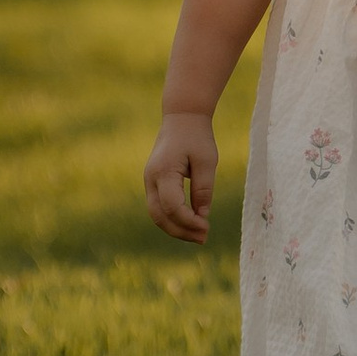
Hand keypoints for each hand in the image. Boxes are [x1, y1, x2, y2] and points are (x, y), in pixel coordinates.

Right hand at [145, 109, 217, 242]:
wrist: (182, 117)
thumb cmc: (197, 137)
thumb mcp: (207, 161)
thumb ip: (204, 189)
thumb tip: (202, 216)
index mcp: (163, 171)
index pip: (173, 207)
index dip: (189, 221)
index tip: (207, 227)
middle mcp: (150, 178)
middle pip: (159, 216)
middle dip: (181, 231)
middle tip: (203, 238)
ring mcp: (148, 181)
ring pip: (156, 215)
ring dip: (176, 228)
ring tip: (198, 236)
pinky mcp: (153, 182)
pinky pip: (158, 207)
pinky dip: (172, 219)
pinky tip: (190, 223)